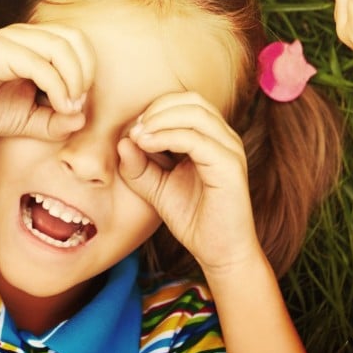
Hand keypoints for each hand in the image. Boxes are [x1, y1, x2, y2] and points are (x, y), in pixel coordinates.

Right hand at [0, 23, 93, 143]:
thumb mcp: (29, 120)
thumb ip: (56, 121)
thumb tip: (82, 118)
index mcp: (33, 42)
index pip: (77, 41)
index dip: (88, 69)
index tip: (79, 103)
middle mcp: (23, 34)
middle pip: (74, 38)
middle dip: (86, 71)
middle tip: (78, 103)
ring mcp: (9, 39)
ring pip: (60, 46)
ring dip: (74, 79)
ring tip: (68, 106)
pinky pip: (39, 63)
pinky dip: (57, 86)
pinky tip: (57, 106)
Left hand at [118, 92, 260, 276]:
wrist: (219, 252)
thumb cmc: (192, 218)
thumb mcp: (156, 188)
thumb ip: (139, 166)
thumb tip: (122, 140)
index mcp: (212, 138)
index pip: (185, 103)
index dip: (155, 109)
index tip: (132, 130)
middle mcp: (225, 138)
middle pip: (191, 100)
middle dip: (158, 109)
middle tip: (135, 129)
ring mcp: (230, 149)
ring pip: (195, 113)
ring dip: (160, 119)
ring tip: (139, 136)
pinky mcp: (229, 166)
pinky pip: (196, 139)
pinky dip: (167, 136)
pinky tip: (147, 145)